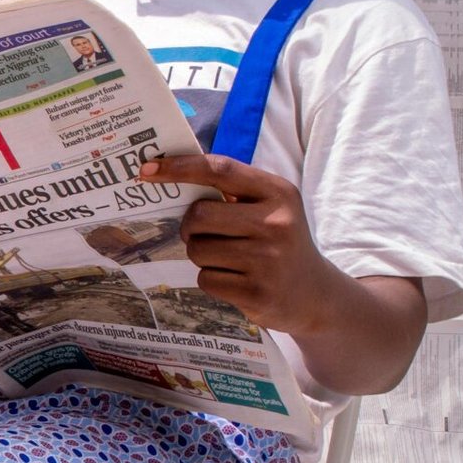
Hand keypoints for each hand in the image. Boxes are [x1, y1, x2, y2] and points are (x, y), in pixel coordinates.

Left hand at [140, 152, 335, 335]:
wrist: (316, 295)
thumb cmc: (280, 243)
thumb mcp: (272, 208)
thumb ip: (233, 192)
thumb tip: (170, 174)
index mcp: (278, 193)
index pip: (220, 170)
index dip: (179, 167)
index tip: (147, 168)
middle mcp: (275, 224)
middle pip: (198, 215)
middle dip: (191, 227)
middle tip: (204, 234)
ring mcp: (267, 261)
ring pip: (197, 250)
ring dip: (202, 255)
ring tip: (229, 259)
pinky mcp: (256, 293)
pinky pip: (206, 279)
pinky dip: (212, 279)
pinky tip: (236, 280)